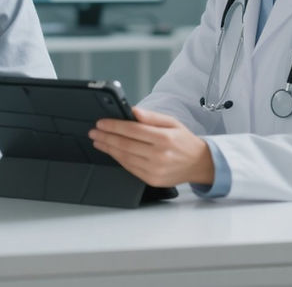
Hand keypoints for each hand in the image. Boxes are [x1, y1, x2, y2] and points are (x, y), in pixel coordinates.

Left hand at [89, 107, 214, 187]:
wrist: (198, 163)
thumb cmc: (184, 140)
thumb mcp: (171, 122)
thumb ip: (151, 117)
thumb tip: (132, 111)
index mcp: (164, 138)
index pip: (133, 130)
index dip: (114, 126)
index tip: (101, 123)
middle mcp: (159, 155)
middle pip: (125, 145)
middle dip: (106, 137)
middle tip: (94, 132)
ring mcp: (155, 170)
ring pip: (125, 158)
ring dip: (108, 149)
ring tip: (98, 141)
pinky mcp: (152, 180)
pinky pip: (130, 168)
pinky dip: (118, 159)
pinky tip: (111, 152)